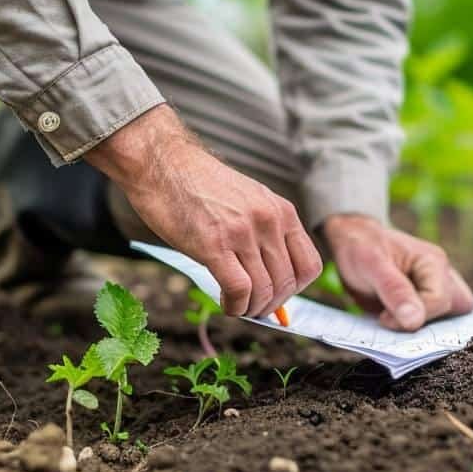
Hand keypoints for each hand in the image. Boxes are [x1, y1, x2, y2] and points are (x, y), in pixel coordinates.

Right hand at [86, 105, 321, 317]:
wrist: (163, 163)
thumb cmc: (199, 185)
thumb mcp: (247, 201)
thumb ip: (263, 233)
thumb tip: (271, 278)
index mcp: (281, 210)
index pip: (310, 265)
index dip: (295, 290)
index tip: (277, 296)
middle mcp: (268, 221)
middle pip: (287, 283)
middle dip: (271, 304)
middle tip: (253, 307)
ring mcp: (243, 233)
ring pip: (264, 290)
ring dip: (251, 308)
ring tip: (237, 306)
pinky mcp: (214, 245)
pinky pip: (239, 289)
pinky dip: (235, 306)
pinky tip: (226, 303)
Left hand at [323, 213, 472, 330]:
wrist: (353, 241)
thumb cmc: (362, 247)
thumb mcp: (372, 265)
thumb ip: (395, 291)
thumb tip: (415, 321)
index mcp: (433, 262)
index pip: (440, 301)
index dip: (413, 316)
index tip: (383, 318)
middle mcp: (442, 274)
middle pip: (460, 307)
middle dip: (429, 321)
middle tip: (394, 318)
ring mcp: (438, 287)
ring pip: (454, 315)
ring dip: (428, 324)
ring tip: (395, 318)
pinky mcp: (427, 299)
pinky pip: (438, 318)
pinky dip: (420, 324)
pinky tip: (398, 320)